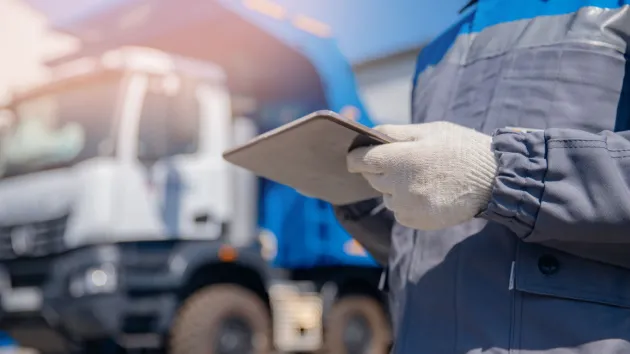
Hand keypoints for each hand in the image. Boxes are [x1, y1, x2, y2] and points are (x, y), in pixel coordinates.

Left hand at [347, 121, 496, 229]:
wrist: (493, 180)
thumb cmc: (460, 149)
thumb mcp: (429, 131)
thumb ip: (395, 132)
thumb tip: (368, 134)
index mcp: (400, 159)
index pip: (360, 160)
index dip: (357, 156)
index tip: (358, 156)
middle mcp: (399, 185)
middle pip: (372, 177)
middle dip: (381, 169)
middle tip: (406, 162)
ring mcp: (406, 206)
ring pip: (386, 195)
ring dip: (395, 188)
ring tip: (423, 178)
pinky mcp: (415, 221)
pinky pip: (399, 212)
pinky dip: (407, 204)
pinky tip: (428, 193)